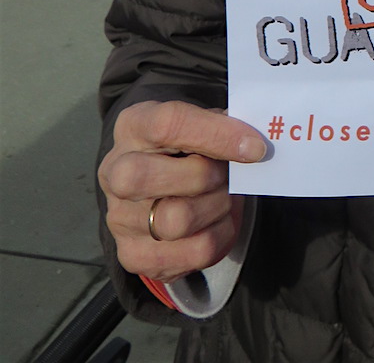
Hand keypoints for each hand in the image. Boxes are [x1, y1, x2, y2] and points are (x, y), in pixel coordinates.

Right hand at [98, 101, 265, 281]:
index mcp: (133, 126)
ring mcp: (120, 218)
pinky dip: (220, 236)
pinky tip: (219, 220)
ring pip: (176, 220)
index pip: (167, 125)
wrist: (167, 180)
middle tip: (227, 174)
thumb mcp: (201, 121)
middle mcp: (115, 172)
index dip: (216, 135)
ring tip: (224, 195)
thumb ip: (222, 125)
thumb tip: (253, 146)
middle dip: (205, 176)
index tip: (255, 147)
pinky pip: (192, 253)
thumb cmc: (190, 144)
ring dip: (217, 207)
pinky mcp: (134, 255)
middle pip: (149, 178)